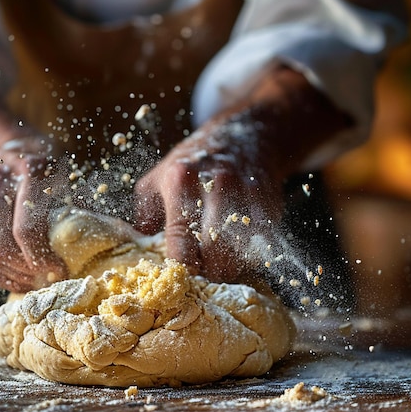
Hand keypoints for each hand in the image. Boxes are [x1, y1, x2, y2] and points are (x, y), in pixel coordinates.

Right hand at [0, 75, 67, 291]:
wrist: (3, 146)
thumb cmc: (44, 162)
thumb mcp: (67, 172)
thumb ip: (81, 201)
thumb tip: (108, 236)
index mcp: (27, 170)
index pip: (27, 229)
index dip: (43, 257)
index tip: (61, 269)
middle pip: (3, 247)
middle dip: (28, 271)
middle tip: (50, 279)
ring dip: (15, 277)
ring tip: (38, 282)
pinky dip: (1, 276)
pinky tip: (21, 278)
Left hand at [133, 66, 351, 283]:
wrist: (244, 136)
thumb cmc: (193, 164)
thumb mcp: (157, 179)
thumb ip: (145, 215)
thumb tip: (139, 251)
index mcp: (180, 182)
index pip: (180, 244)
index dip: (181, 268)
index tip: (180, 275)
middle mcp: (215, 186)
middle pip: (214, 254)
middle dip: (208, 272)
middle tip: (202, 271)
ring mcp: (246, 195)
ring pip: (241, 254)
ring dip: (231, 266)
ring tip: (220, 261)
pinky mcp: (270, 204)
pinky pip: (262, 245)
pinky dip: (250, 254)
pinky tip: (239, 246)